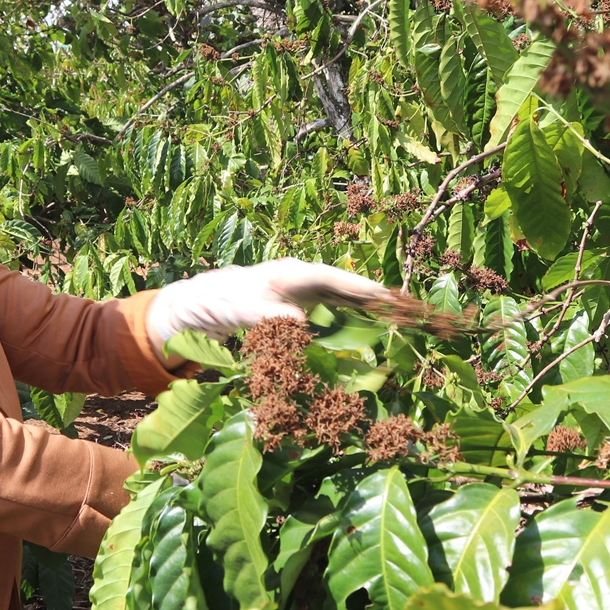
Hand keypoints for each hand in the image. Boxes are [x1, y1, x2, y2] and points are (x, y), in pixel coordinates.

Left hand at [145, 258, 390, 356]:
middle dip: (378, 299)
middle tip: (410, 312)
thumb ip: (270, 315)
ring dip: (369, 312)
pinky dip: (352, 322)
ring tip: (399, 323)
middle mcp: (304, 279)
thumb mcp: (241, 310)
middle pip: (348, 288)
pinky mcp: (301, 308)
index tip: (391, 297)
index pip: (337, 278)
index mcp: (293, 273)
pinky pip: (333, 314)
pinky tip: (368, 335)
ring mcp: (304, 293)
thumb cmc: (219, 302)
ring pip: (345, 301)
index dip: (365, 287)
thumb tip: (303, 325)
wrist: (199, 304)